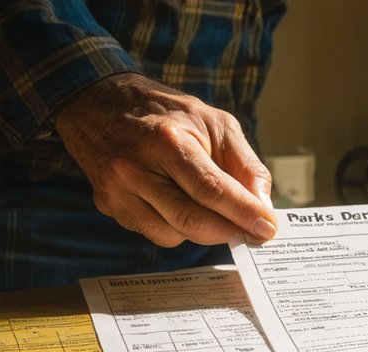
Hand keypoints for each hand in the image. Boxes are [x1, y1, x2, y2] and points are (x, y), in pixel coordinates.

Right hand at [55, 73, 277, 246]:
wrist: (99, 102)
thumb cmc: (167, 113)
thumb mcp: (216, 123)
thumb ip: (245, 164)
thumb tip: (264, 207)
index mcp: (167, 141)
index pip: (211, 190)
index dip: (243, 213)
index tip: (268, 229)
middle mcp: (135, 169)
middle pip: (192, 220)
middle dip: (229, 231)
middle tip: (252, 231)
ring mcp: (118, 191)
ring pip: (175, 234)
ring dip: (205, 230)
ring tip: (212, 207)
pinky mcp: (109, 206)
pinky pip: (156, 233)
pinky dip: (179, 228)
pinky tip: (180, 203)